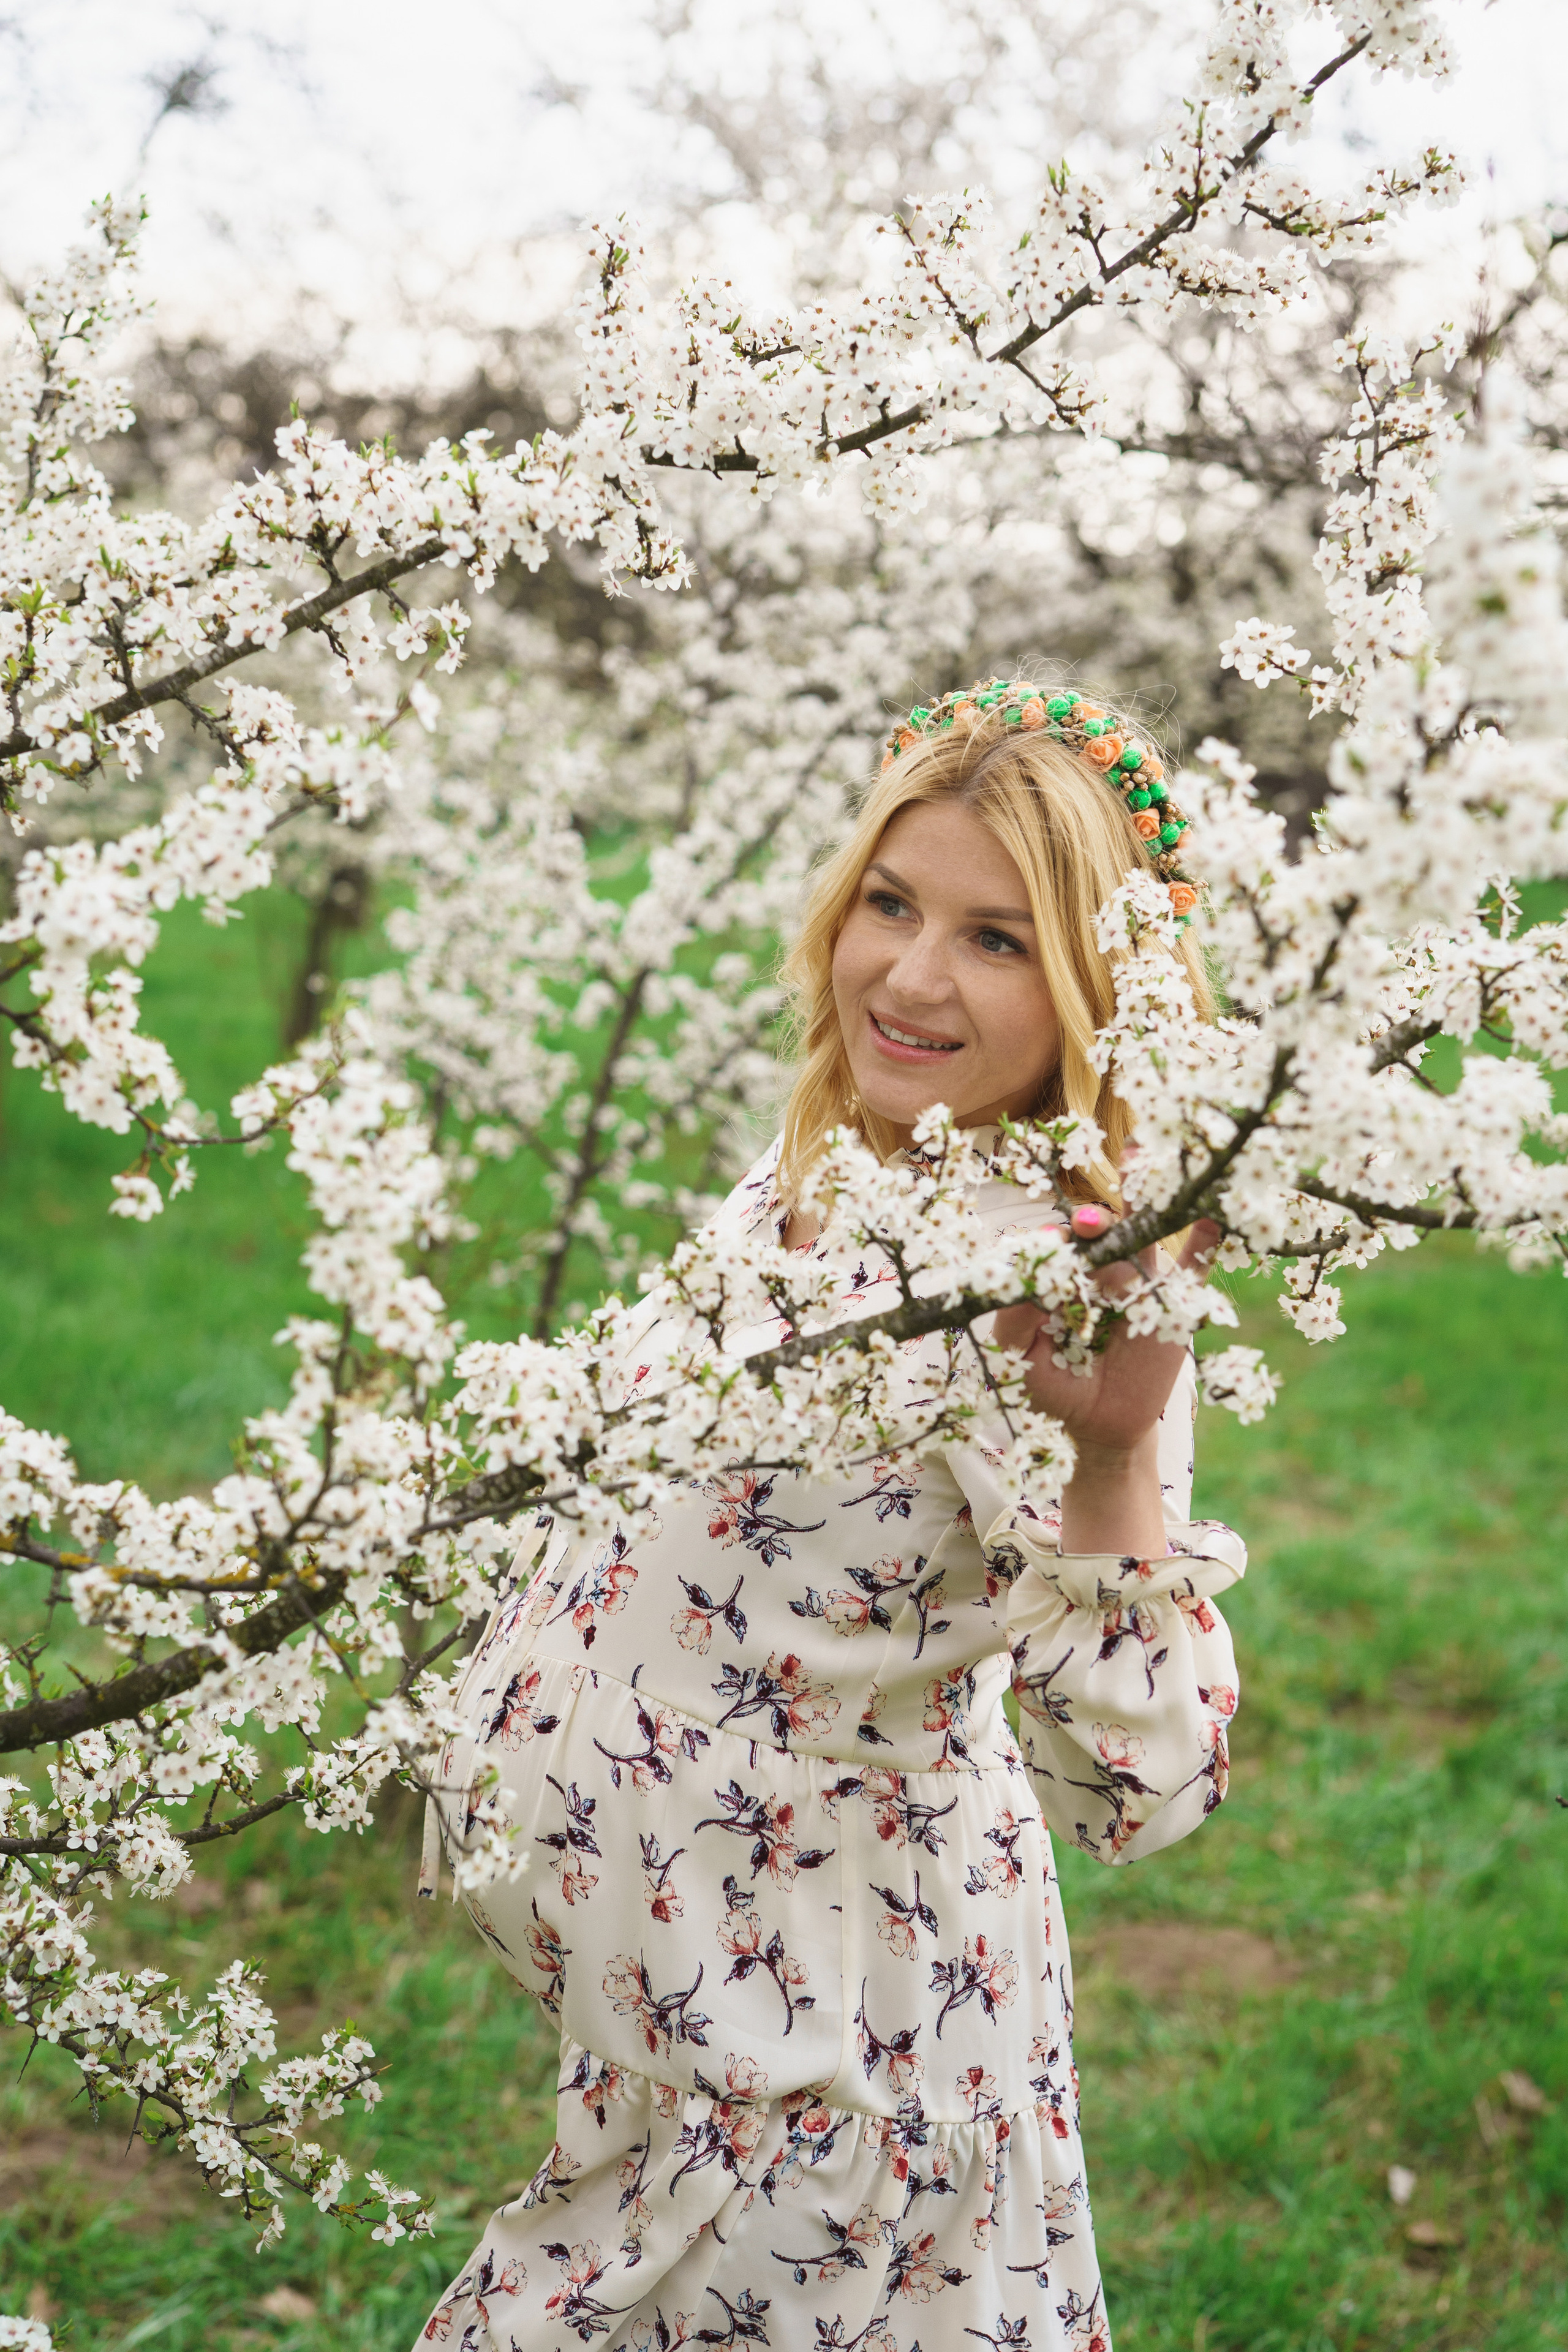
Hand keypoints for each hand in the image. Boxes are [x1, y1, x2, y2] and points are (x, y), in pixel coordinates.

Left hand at [992, 1217, 1218, 1557]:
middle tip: (1086, 1225)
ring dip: (1145, 1207)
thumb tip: (1025, 1280)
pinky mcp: (1174, 1303)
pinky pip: (1194, 1267)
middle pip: (1101, 1229)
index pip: (1057, 1244)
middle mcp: (1101, 1269)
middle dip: (1093, 1220)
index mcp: (1062, 1275)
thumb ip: (1015, 1318)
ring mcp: (1140, 1282)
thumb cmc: (1054, 1385)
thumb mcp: (1021, 1355)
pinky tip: (1211, 1216)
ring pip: (1144, 1235)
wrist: (1102, 1424)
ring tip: (1144, 1185)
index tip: (1047, 1244)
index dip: (1053, 1241)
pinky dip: (1205, 1240)